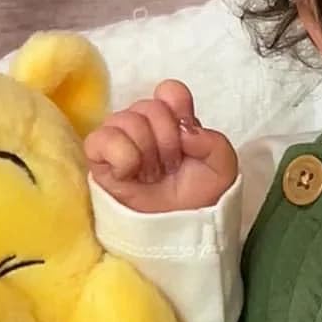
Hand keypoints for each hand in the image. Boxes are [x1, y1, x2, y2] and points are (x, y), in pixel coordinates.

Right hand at [85, 80, 237, 212]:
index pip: (170, 90)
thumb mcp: (223, 169)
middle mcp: (145, 124)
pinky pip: (101, 139)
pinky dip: (122, 156)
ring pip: (126, 120)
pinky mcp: (99, 158)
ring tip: (152, 175)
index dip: (179, 108)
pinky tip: (130, 174)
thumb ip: (214, 141)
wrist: (178, 230)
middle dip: (167, 141)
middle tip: (170, 167)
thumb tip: (185, 130)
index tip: (187, 138)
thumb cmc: (197, 197)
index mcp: (174, 120)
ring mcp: (120, 139)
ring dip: (146, 152)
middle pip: (150, 106)